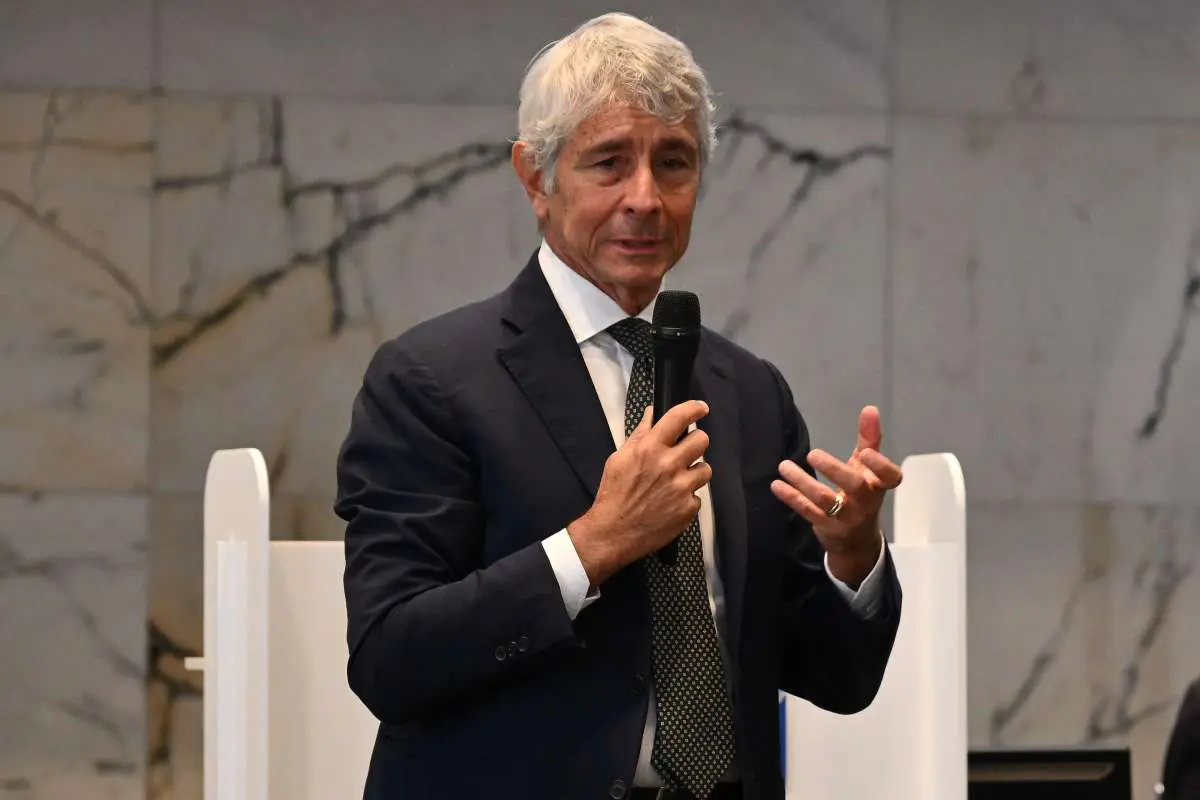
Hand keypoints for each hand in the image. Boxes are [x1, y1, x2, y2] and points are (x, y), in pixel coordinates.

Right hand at [568, 401, 711, 586]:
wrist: (613, 532)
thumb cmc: (614, 495)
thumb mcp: (619, 459)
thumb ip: (640, 435)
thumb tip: (651, 414)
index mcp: (649, 449)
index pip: (679, 418)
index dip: (694, 408)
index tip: (701, 408)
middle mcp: (669, 465)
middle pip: (702, 440)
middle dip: (696, 442)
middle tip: (686, 451)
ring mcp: (681, 488)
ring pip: (705, 468)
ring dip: (694, 472)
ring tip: (677, 481)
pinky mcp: (688, 508)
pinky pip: (698, 495)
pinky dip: (687, 498)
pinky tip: (671, 502)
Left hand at [770, 405, 902, 584]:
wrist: (856, 539)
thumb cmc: (862, 495)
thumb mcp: (867, 469)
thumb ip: (869, 440)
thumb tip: (870, 408)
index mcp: (878, 485)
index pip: (890, 477)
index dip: (881, 466)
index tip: (865, 453)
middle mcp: (865, 502)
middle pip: (855, 486)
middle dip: (834, 470)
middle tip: (813, 453)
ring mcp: (845, 517)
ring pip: (824, 500)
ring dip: (802, 482)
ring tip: (784, 466)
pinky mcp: (826, 526)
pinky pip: (807, 511)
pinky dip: (791, 497)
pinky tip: (776, 484)